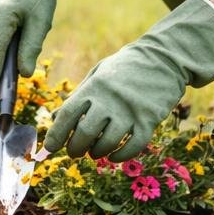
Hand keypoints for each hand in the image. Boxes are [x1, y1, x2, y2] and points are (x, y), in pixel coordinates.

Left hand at [44, 0, 213, 160]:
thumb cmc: (126, 67)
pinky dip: (120, 156)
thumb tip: (55, 118)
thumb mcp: (98, 74)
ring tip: (94, 152)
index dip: (56, 134)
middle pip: (86, 133)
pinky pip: (132, 146)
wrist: (164, 58)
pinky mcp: (149, 120)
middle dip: (76, 148)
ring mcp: (130, 111)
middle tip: (74, 152)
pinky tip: (113, 156)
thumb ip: (79, 95)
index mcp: (94, 87)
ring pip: (108, 143)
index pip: (68, 114)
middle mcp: (110, 100)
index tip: (49, 147)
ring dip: (97, 152)